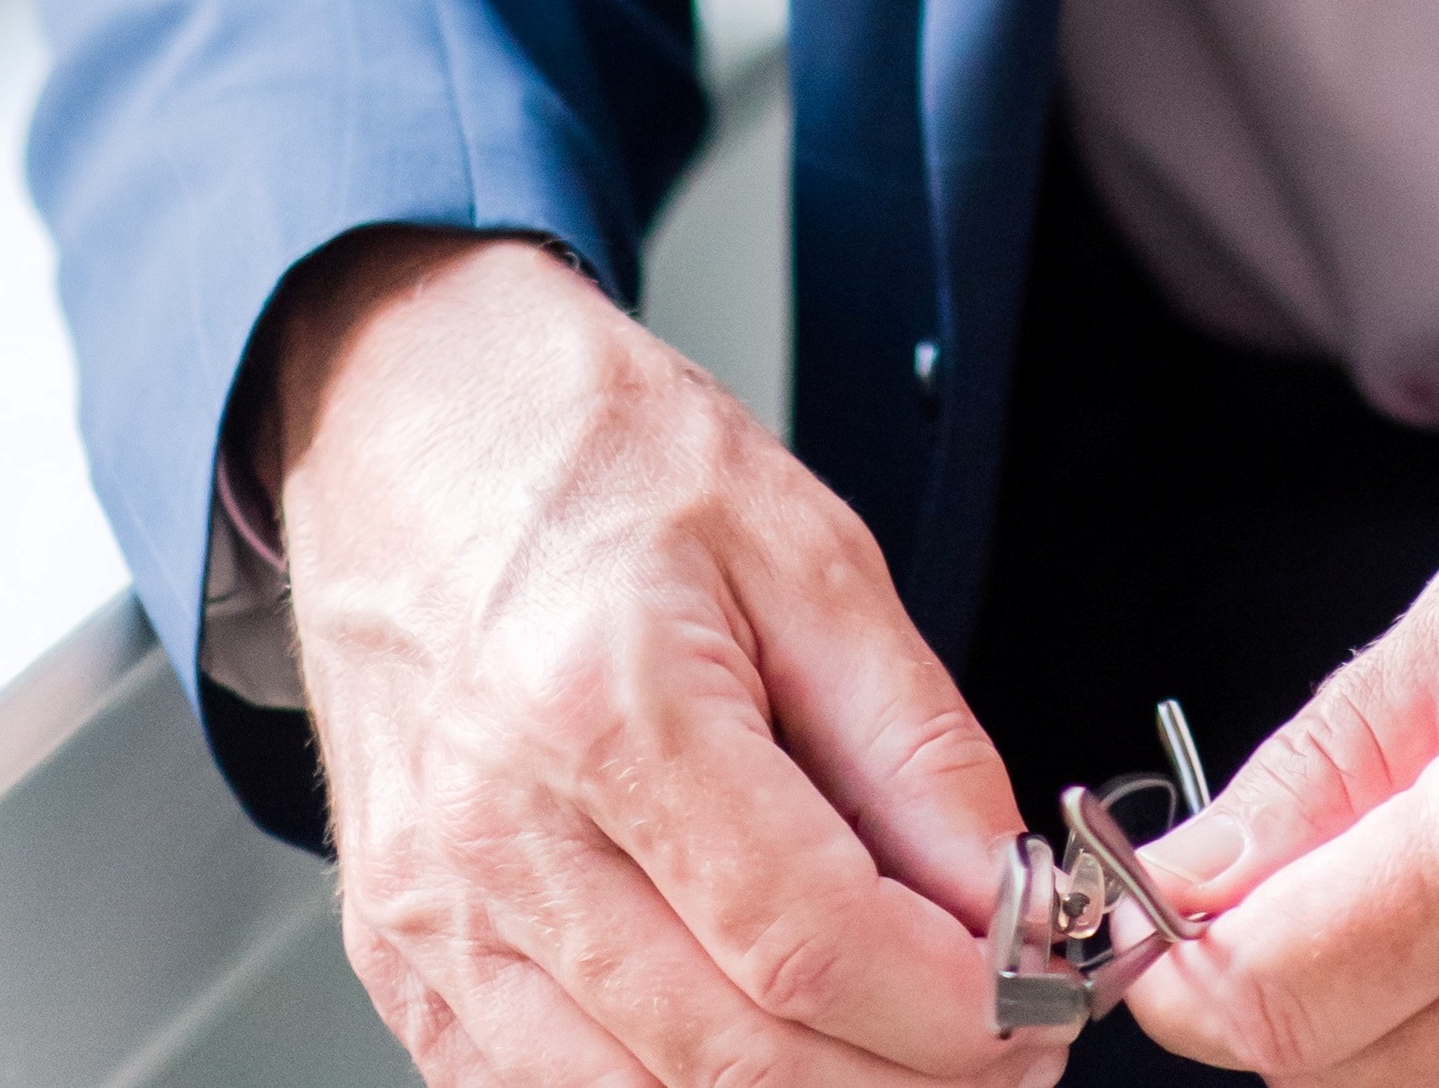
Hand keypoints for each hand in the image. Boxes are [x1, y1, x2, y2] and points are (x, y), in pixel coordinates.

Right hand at [263, 227, 1025, 1087]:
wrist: (413, 416)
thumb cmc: (594, 456)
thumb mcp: (804, 545)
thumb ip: (913, 741)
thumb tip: (1000, 896)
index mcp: (602, 706)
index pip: (806, 942)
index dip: (949, 1007)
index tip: (1039, 1005)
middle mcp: (495, 833)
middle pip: (731, 1057)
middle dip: (898, 1077)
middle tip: (1003, 1046)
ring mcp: (430, 913)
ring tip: (894, 1040)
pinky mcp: (399, 957)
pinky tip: (755, 1038)